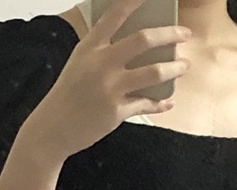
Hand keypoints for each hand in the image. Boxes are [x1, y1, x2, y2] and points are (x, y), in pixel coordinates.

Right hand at [21, 0, 191, 160]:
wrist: (52, 130)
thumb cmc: (67, 96)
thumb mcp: (79, 64)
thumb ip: (102, 51)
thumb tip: (137, 44)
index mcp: (90, 48)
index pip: (115, 15)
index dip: (135, 0)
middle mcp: (101, 64)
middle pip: (144, 40)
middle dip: (170, 34)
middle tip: (185, 34)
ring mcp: (110, 88)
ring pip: (154, 72)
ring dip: (175, 68)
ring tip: (184, 65)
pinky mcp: (116, 112)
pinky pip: (146, 104)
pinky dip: (161, 103)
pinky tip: (168, 102)